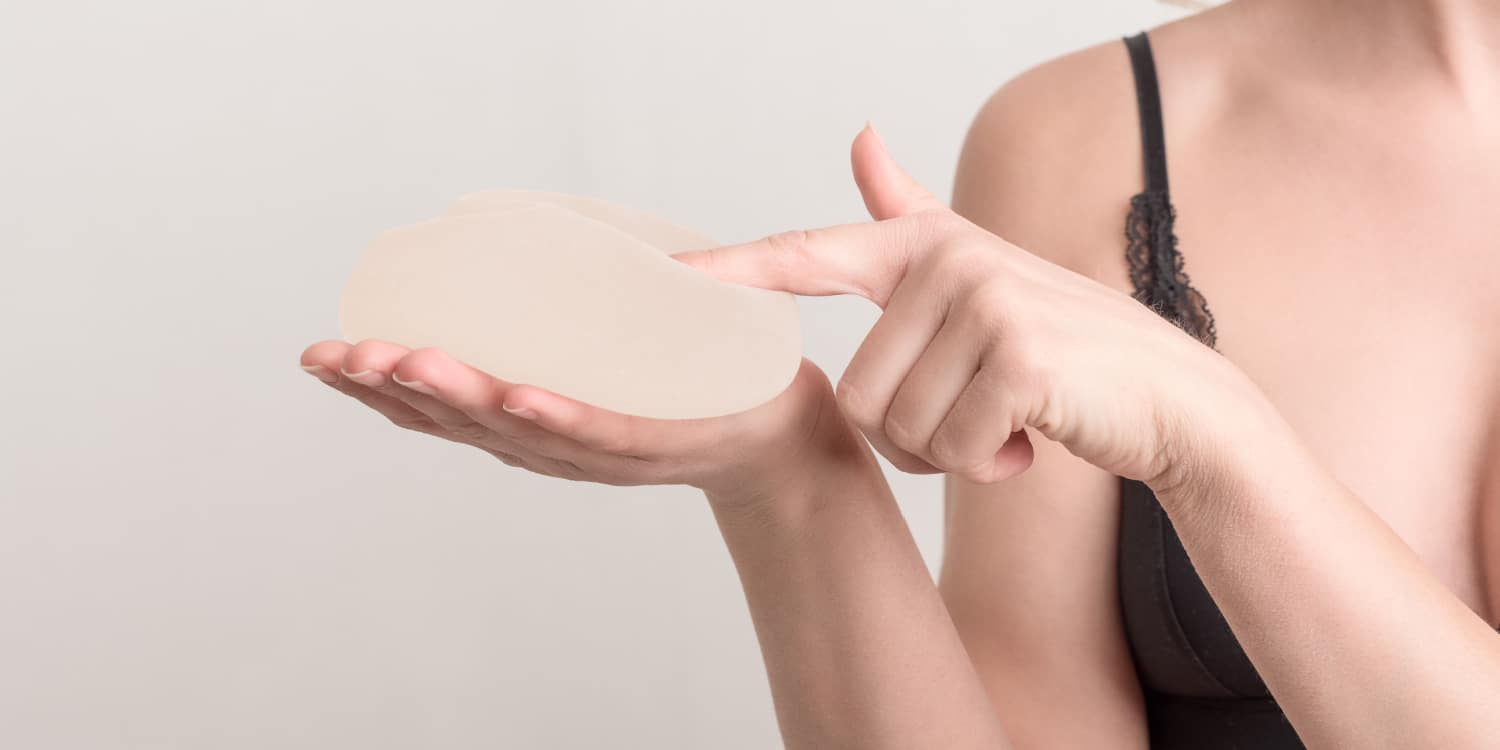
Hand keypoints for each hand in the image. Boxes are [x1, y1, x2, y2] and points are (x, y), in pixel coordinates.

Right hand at [299, 341, 858, 501]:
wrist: (778, 440)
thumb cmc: (690, 390)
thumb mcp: (613, 351)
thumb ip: (565, 313)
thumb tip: (523, 236)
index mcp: (536, 422)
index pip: (445, 408)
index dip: (380, 388)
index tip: (321, 358)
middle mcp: (557, 445)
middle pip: (464, 423)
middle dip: (395, 390)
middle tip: (334, 359)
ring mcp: (606, 449)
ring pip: (520, 428)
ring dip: (459, 397)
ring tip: (403, 363)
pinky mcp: (661, 445)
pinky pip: (604, 432)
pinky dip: (559, 417)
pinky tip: (521, 396)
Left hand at [674, 125, 1248, 487]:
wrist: (1167, 398)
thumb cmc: (1061, 348)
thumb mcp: (978, 273)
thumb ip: (911, 212)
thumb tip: (859, 134)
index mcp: (924, 245)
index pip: (808, 253)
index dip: (732, 269)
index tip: (667, 274)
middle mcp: (948, 260)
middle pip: (854, 395)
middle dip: (909, 435)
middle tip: (973, 417)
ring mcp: (985, 301)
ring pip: (894, 428)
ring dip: (946, 453)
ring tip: (1002, 422)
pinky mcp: (1017, 357)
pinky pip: (948, 448)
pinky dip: (985, 466)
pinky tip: (1029, 439)